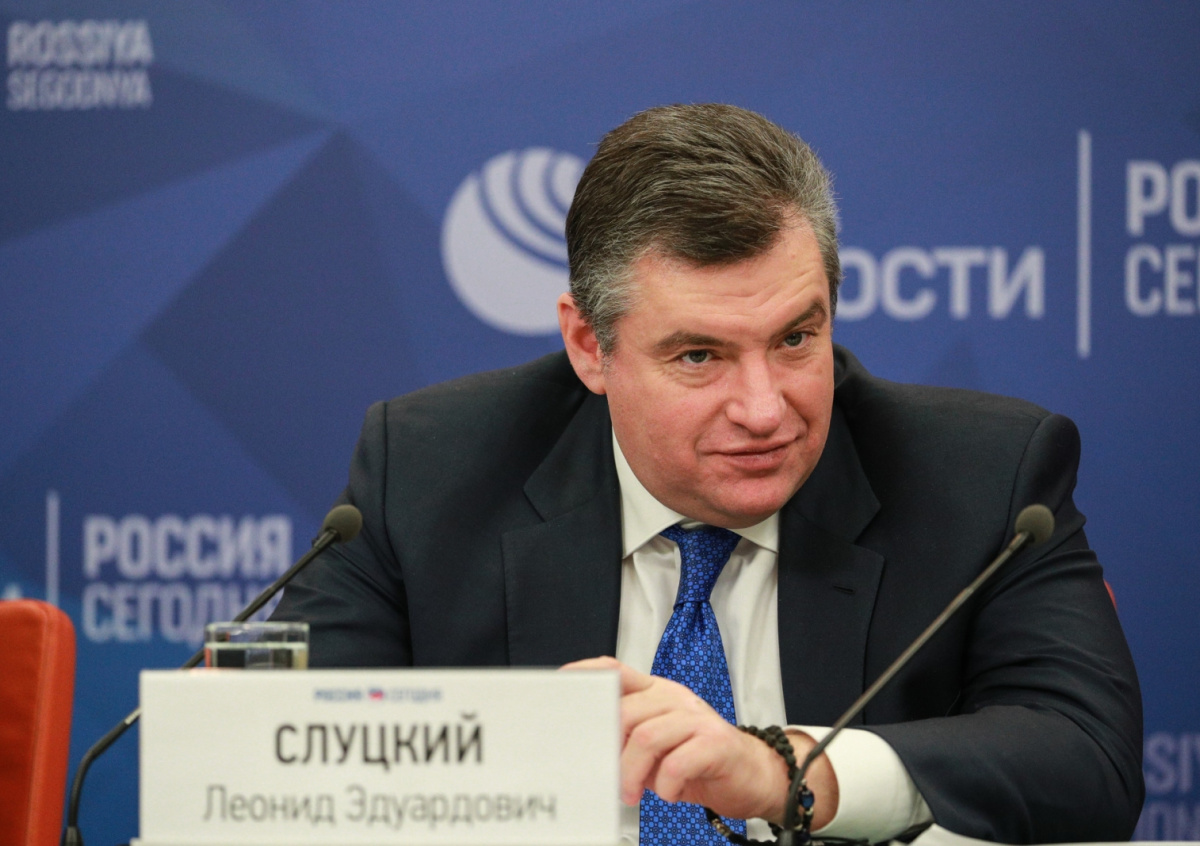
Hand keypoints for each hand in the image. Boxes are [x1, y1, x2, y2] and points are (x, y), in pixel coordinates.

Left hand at [561, 656, 838, 826]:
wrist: (755, 775)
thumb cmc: (701, 762)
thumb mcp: (658, 748)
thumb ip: (629, 740)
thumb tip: (593, 750)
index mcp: (658, 693)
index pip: (617, 671)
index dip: (588, 674)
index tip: (563, 685)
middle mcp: (676, 698)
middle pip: (626, 711)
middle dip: (610, 749)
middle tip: (607, 777)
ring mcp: (697, 717)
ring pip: (646, 736)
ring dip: (632, 772)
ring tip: (631, 793)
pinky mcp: (716, 742)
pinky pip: (678, 760)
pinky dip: (665, 783)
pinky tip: (667, 793)